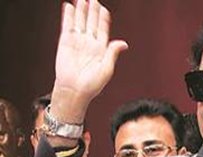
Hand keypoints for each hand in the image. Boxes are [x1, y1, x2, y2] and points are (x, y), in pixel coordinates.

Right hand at [50, 0, 127, 124]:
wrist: (74, 90)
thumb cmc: (92, 84)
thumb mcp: (107, 69)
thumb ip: (112, 53)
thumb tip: (124, 43)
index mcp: (101, 49)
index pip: (102, 29)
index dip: (103, 18)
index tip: (104, 9)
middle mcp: (89, 43)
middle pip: (91, 22)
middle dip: (92, 10)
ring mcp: (77, 41)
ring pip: (80, 22)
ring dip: (81, 10)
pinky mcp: (65, 42)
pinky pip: (67, 26)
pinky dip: (68, 16)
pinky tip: (69, 6)